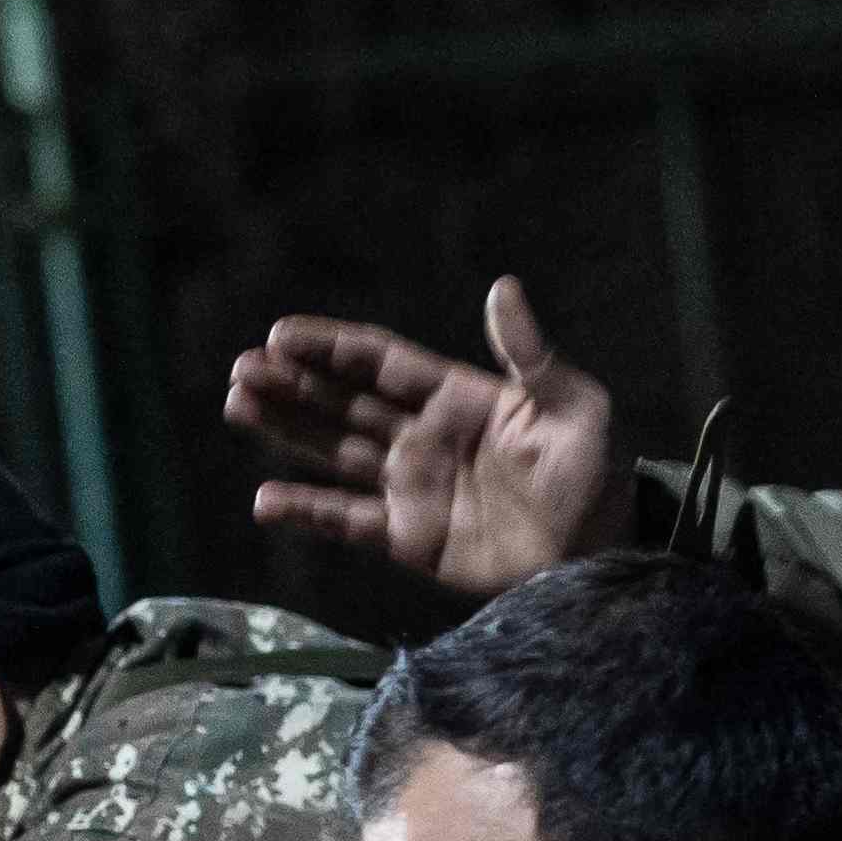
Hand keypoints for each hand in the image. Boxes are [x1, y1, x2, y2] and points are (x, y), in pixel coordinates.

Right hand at [225, 277, 637, 592]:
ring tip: (238, 405)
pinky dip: (307, 511)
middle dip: (292, 384)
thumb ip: (530, 355)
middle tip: (242, 369)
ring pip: (334, 451)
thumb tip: (502, 287)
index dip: (330, 348)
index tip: (280, 335)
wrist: (603, 553)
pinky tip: (265, 499)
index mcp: (458, 397)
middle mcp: (426, 437)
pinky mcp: (412, 538)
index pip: (380, 363)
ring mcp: (414, 487)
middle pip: (344, 402)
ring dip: (286, 429)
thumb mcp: (574, 408)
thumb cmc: (597, 475)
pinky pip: (348, 521)